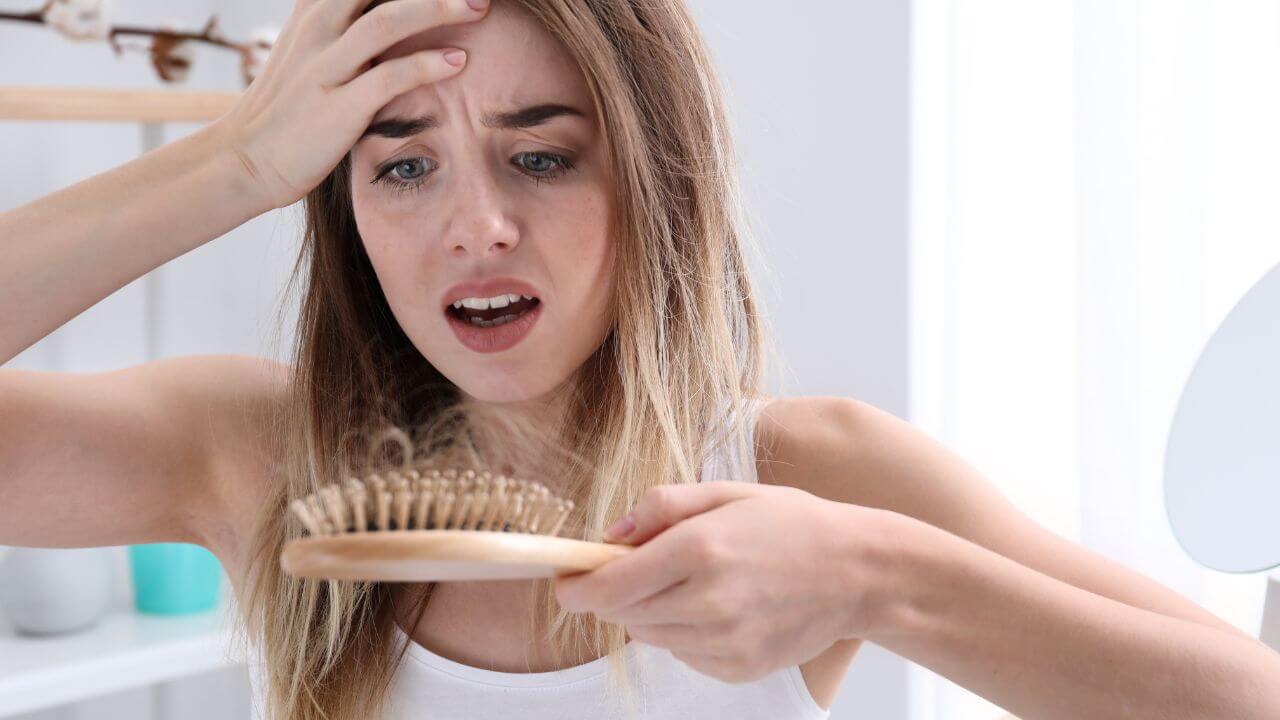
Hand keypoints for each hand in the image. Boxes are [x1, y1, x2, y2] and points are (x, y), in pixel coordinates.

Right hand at [212, 0, 488, 209]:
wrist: (246, 159)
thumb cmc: (288, 108)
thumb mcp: (309, 51)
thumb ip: (344, 26)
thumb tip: (389, 16)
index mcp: (314, 11)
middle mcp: (318, 29)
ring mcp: (326, 67)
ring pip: (387, 21)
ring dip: (438, 9)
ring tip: (479, 7)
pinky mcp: (338, 107)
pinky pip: (388, 77)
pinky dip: (426, 65)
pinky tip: (458, 61)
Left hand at [553, 481, 895, 682]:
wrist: (859, 572)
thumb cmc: (793, 523)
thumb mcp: (726, 492)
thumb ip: (662, 506)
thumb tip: (608, 534)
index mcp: (700, 550)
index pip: (607, 588)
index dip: (574, 587)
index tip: (565, 579)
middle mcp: (708, 602)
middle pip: (622, 614)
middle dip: (617, 591)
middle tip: (644, 565)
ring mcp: (724, 641)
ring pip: (650, 635)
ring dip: (652, 610)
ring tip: (695, 580)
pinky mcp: (737, 668)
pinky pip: (683, 653)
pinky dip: (684, 632)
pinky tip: (720, 605)